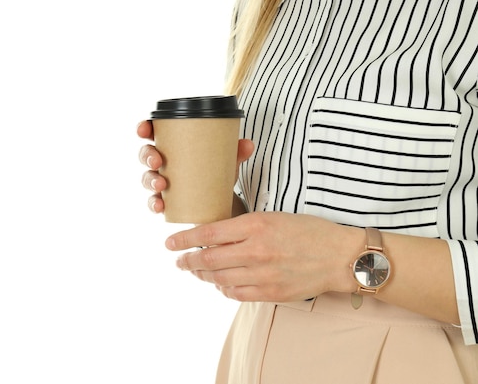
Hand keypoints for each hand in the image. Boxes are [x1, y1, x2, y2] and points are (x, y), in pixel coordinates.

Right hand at [137, 120, 253, 213]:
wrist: (220, 198)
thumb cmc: (215, 170)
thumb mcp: (225, 159)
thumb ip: (236, 151)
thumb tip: (248, 144)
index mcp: (172, 144)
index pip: (152, 132)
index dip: (143, 129)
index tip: (144, 130)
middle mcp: (163, 162)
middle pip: (145, 154)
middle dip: (147, 156)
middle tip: (157, 161)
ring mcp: (161, 181)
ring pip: (147, 178)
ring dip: (150, 180)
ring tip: (161, 184)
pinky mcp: (166, 200)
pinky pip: (154, 201)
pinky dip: (154, 203)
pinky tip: (160, 206)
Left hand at [165, 212, 363, 301]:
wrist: (340, 256)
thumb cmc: (309, 231)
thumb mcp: (274, 216)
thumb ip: (243, 225)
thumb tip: (215, 234)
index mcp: (256, 224)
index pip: (208, 234)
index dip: (184, 240)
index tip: (170, 243)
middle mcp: (256, 250)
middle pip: (208, 260)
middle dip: (188, 261)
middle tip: (179, 261)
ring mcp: (263, 274)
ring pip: (219, 279)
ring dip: (203, 275)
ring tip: (197, 272)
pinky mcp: (270, 292)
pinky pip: (235, 294)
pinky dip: (223, 289)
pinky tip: (221, 284)